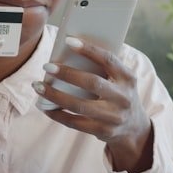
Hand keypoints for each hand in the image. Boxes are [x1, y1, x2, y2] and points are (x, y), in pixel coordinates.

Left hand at [33, 37, 153, 172]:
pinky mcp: (103, 131)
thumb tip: (69, 51)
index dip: (89, 50)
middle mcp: (122, 97)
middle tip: (47, 66)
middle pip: (91, 83)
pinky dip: (57, 114)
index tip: (69, 41)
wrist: (134, 127)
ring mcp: (113, 116)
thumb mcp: (122, 80)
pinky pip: (75, 123)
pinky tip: (45, 107)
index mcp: (127, 78)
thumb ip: (105, 68)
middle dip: (67, 74)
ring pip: (79, 105)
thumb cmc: (119, 95)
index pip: (108, 60)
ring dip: (55, 95)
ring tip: (38, 86)